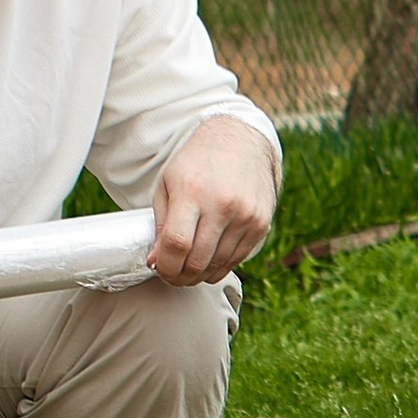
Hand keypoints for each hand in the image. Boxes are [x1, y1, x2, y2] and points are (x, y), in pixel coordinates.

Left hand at [151, 117, 276, 284]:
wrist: (239, 141)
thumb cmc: (198, 162)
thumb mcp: (168, 184)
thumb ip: (160, 224)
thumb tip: (156, 261)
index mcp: (193, 192)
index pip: (176, 245)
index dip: (165, 266)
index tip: (159, 268)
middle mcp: (222, 205)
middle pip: (197, 261)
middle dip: (180, 276)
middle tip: (171, 274)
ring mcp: (246, 217)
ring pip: (218, 265)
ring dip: (199, 274)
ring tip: (188, 269)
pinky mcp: (261, 225)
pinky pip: (237, 259)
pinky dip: (219, 266)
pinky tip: (208, 260)